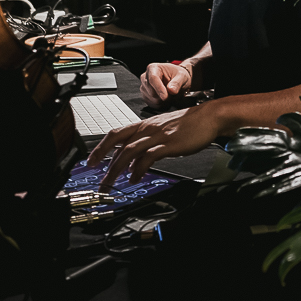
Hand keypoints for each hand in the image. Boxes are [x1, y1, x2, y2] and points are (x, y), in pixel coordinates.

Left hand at [87, 103, 221, 187]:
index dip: (101, 147)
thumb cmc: (189, 124)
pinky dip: (139, 168)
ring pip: (129, 151)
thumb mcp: (162, 131)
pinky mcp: (169, 144)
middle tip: (98, 178)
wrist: (209, 117)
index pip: (115, 133)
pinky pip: (149, 157)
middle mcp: (147, 129)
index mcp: (144, 125)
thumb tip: (135, 161)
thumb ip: (147, 144)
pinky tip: (135, 177)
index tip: (91, 160)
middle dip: (104, 161)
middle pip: (118, 144)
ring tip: (110, 183)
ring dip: (116, 169)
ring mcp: (157, 136)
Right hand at [140, 60, 193, 102]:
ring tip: (170, 94)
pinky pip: (152, 104)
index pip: (152, 79)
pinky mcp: (145, 96)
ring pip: (152, 99)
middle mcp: (145, 77)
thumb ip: (177, 83)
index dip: (159, 89)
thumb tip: (171, 90)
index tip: (165, 97)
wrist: (177, 80)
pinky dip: (161, 104)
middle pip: (152, 92)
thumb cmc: (178, 76)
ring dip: (163, 100)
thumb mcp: (182, 76)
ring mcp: (144, 87)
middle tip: (173, 93)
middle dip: (164, 96)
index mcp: (153, 68)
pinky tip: (166, 98)